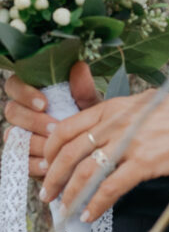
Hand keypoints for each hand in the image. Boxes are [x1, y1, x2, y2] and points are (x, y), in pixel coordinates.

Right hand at [2, 62, 98, 177]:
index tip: (44, 104)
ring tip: (55, 147)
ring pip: (12, 136)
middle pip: (11, 111)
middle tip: (54, 128)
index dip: (24, 93)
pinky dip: (33, 163)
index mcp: (33, 94)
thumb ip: (83, 89)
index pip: (14, 85)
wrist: (94, 150)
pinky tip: (49, 165)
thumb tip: (79, 67)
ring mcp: (20, 135)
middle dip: (33, 121)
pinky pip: (19, 160)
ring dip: (34, 142)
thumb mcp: (90, 106)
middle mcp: (22, 113)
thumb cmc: (89, 121)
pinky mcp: (23, 157)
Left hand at [40, 91, 168, 221]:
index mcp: (116, 106)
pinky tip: (90, 215)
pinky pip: (111, 187)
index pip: (68, 127)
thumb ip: (124, 117)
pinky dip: (96, 204)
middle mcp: (118, 121)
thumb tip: (105, 134)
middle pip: (70, 152)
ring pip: (85, 171)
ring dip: (70, 195)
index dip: (51, 151)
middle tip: (48, 195)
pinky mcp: (146, 162)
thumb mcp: (150, 105)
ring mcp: (131, 141)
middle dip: (53, 177)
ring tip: (65, 210)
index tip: (47, 167)